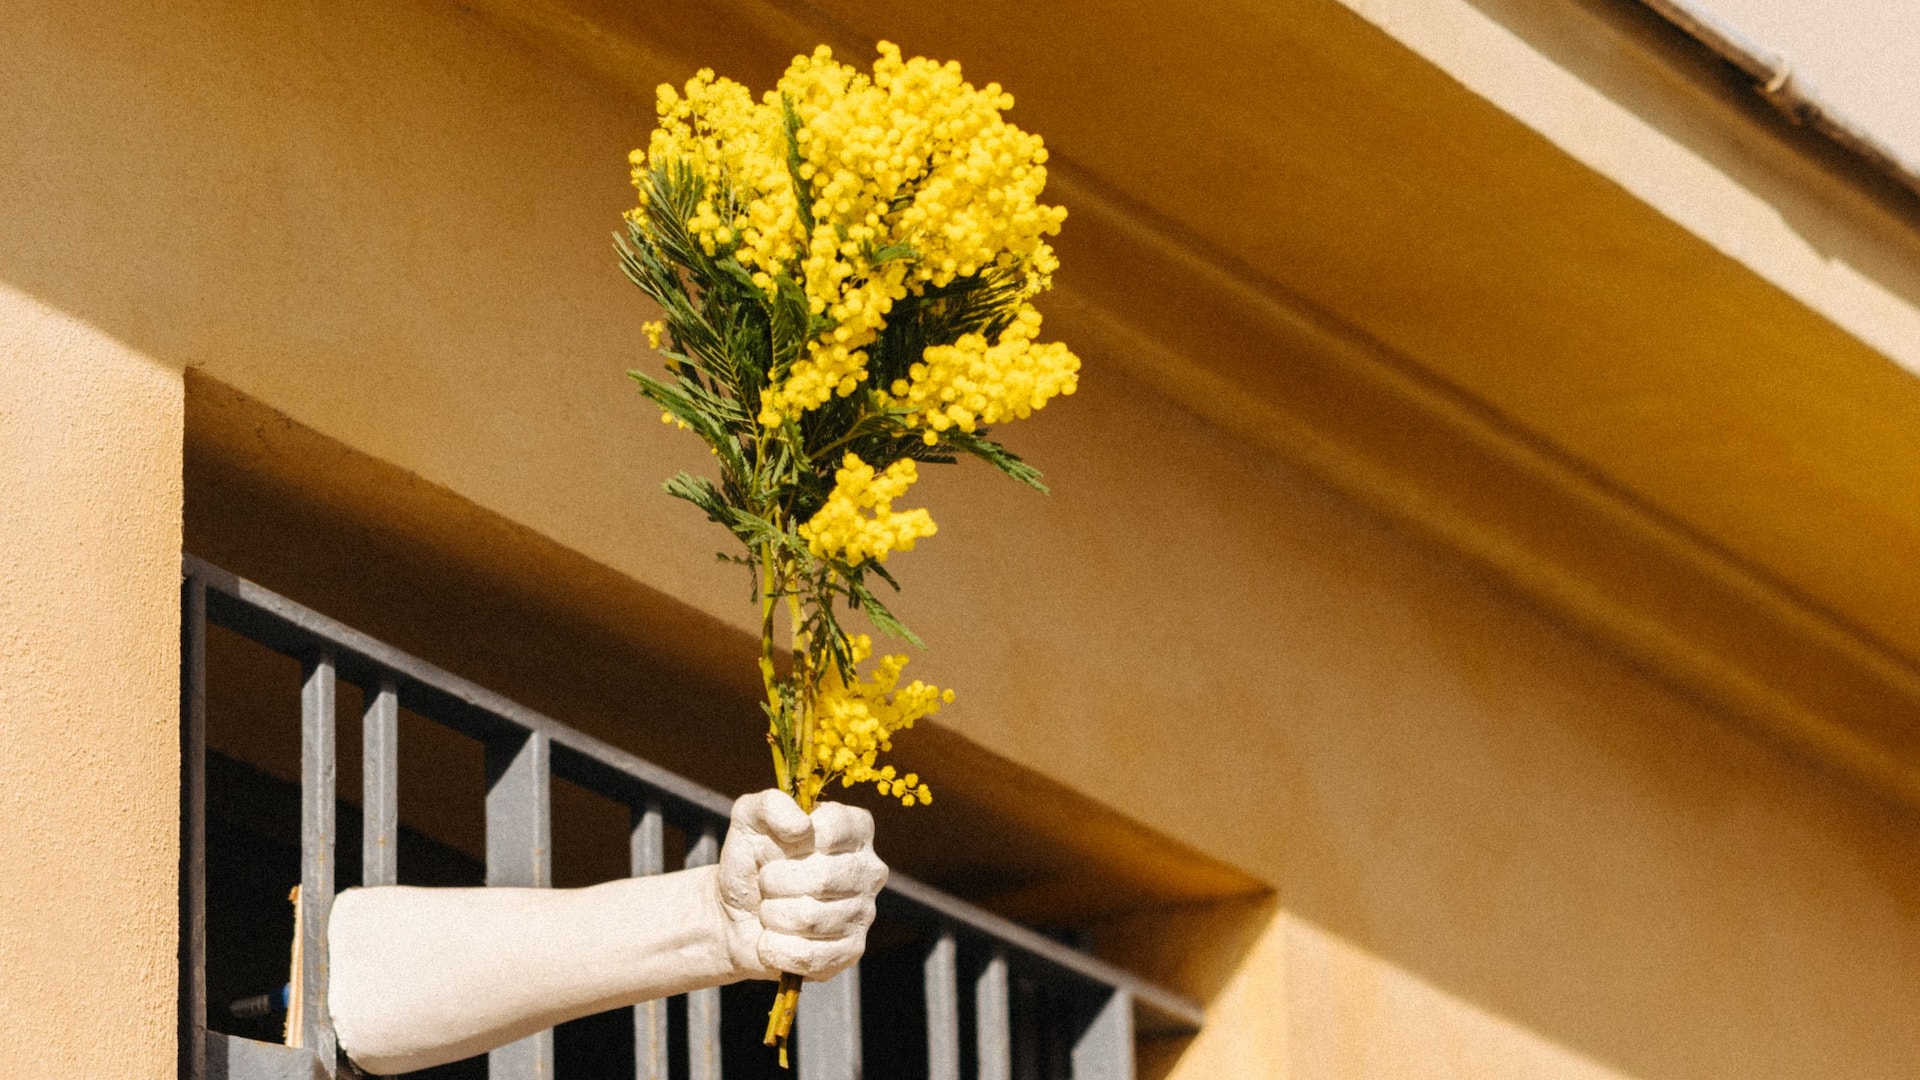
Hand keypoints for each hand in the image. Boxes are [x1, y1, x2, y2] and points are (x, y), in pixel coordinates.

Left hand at [717, 789, 887, 980]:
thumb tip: (802, 827)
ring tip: (769, 909)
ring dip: (773, 915)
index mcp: (855, 829)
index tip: (781, 846)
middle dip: (776, 882)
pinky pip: (809, 955)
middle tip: (767, 882)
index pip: (834, 829)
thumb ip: (771, 804)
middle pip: (823, 878)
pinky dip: (776, 948)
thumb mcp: (750, 819)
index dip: (795, 841)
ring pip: (811, 919)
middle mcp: (869, 869)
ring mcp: (864, 913)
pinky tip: (771, 940)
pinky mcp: (850, 952)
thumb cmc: (751, 860)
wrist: (736, 913)